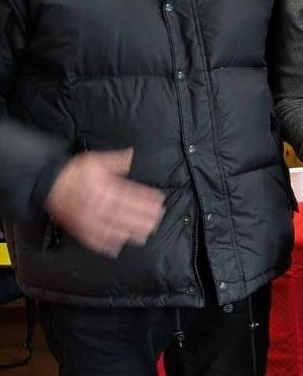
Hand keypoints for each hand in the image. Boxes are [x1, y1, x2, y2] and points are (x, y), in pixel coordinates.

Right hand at [45, 149, 165, 257]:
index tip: (158, 201)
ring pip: (110, 226)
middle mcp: (96, 203)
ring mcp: (86, 217)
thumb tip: (133, 154)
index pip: (128, 193)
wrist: (46, 183)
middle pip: (123, 212)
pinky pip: (91, 238)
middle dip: (141, 217)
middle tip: (157, 220)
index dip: (145, 198)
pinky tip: (117, 246)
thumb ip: (116, 160)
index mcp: (102, 186)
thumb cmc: (72, 172)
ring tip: (145, 234)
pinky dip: (104, 244)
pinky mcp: (77, 226)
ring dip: (129, 231)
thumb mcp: (95, 160)